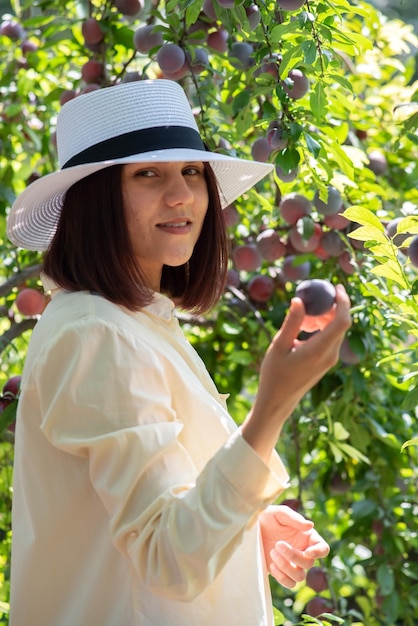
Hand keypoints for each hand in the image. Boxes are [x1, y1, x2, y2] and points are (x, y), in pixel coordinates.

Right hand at [242, 284, 350, 461]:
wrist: (277, 401)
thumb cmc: (274, 374)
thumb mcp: (279, 346)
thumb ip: (292, 322)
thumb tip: (299, 300)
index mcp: (320, 350)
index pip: (342, 321)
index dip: (343, 301)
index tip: (335, 287)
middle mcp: (330, 355)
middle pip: (340, 324)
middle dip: (328, 308)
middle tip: (310, 301)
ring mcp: (330, 360)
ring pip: (335, 331)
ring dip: (324, 319)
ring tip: (303, 320)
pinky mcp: (326, 362)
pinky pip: (330, 339)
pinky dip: (322, 329)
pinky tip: (304, 330)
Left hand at [259, 505, 329, 588]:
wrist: (250, 528)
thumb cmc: (267, 517)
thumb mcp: (279, 513)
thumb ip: (294, 518)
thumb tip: (310, 525)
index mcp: (306, 537)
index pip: (323, 548)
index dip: (319, 552)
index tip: (307, 552)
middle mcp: (302, 551)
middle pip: (309, 563)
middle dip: (293, 556)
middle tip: (278, 543)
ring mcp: (292, 563)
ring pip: (300, 577)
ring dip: (287, 567)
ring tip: (272, 552)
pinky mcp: (281, 572)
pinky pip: (289, 583)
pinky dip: (282, 577)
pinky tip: (271, 565)